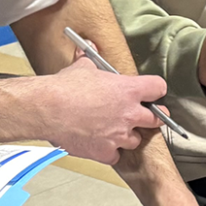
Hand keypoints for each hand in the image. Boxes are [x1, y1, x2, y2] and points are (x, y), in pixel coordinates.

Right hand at [34, 57, 166, 163]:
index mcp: (128, 90)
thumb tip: (87, 49)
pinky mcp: (105, 152)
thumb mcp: (82, 67)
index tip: (153, 93)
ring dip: (128, 136)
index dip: (156, 90)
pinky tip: (100, 144)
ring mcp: (119, 135)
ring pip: (136, 140)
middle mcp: (128, 113)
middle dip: (151, 117)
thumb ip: (90, 60)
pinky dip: (109, 152)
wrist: (47, 109)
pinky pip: (115, 156)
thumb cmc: (63, 90)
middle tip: (145, 116)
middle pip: (156, 119)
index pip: (158, 88)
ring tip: (115, 131)